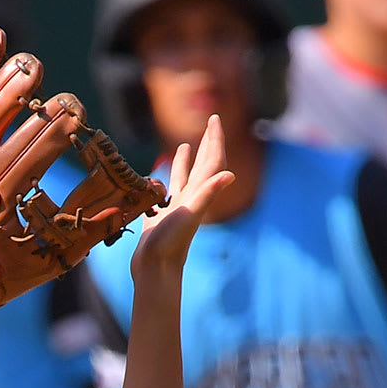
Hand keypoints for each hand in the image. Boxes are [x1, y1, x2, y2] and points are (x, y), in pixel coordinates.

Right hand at [131, 115, 232, 272]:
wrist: (156, 269)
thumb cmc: (171, 242)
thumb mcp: (190, 214)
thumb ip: (208, 194)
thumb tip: (230, 175)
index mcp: (201, 194)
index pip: (213, 160)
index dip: (215, 139)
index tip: (215, 119)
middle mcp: (193, 198)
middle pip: (205, 166)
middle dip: (209, 143)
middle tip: (211, 122)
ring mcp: (179, 207)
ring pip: (186, 178)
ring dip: (189, 161)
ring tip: (187, 144)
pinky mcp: (163, 215)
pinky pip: (168, 192)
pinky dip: (168, 180)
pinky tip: (161, 175)